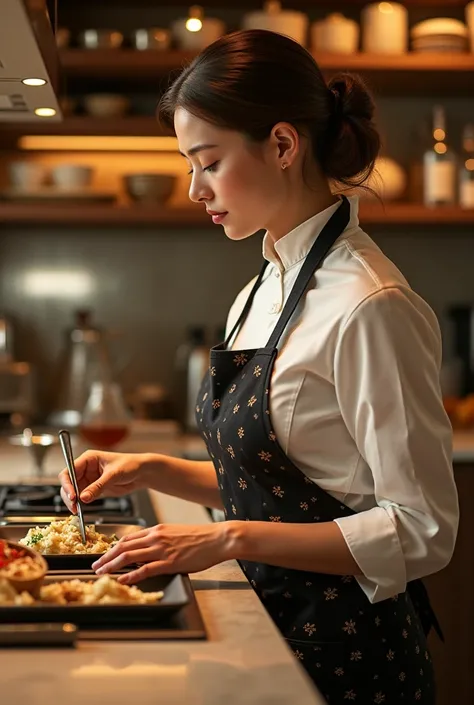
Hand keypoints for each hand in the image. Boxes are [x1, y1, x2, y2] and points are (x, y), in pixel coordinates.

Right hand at [58, 450, 145, 513]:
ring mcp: (89, 479)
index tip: (72, 496)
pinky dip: (80, 504)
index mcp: (88, 459)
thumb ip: (98, 486)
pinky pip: (83, 497)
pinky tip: (81, 510)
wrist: (142, 473)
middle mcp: (86, 468)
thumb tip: (83, 498)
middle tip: (73, 507)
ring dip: (73, 501)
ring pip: (74, 491)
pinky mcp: (94, 489)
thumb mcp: (114, 474)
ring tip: (76, 510)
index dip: (67, 484)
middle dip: (69, 495)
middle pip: (69, 482)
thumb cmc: (130, 465)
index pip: (69, 471)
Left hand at [91, 522, 233, 583]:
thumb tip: (147, 548)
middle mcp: (156, 537)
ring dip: (112, 565)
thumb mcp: (175, 532)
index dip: (113, 547)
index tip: (104, 555)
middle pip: (123, 547)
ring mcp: (162, 550)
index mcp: (157, 529)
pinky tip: (122, 579)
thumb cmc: (199, 536)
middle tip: (95, 565)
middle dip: (106, 557)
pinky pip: (145, 569)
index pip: (128, 538)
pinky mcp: (170, 562)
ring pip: (129, 556)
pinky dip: (131, 575)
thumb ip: (160, 539)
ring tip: (102, 573)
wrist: (217, 538)